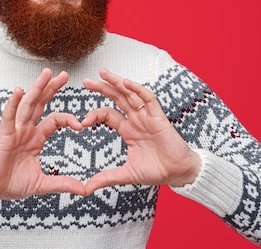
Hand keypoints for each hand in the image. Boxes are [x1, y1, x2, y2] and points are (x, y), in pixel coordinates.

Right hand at [0, 68, 86, 203]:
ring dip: (37, 88)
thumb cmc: (11, 183)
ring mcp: (14, 131)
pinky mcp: (3, 136)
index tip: (81, 125)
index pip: (55, 120)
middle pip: (41, 104)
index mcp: (36, 138)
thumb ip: (62, 183)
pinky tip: (18, 91)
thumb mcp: (42, 184)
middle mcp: (26, 130)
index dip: (68, 119)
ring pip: (27, 105)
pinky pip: (8, 117)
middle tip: (64, 74)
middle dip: (52, 89)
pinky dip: (13, 104)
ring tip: (47, 74)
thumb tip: (84, 190)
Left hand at [81, 68, 200, 193]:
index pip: (107, 114)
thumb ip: (107, 178)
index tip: (82, 122)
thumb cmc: (156, 171)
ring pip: (130, 94)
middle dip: (102, 88)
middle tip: (85, 81)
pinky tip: (127, 83)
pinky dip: (138, 90)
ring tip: (102, 73)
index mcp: (127, 129)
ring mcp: (147, 116)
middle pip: (116, 98)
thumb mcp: (127, 174)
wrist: (178, 173)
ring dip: (117, 82)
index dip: (94, 114)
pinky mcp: (159, 117)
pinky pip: (148, 99)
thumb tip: (86, 188)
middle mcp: (136, 119)